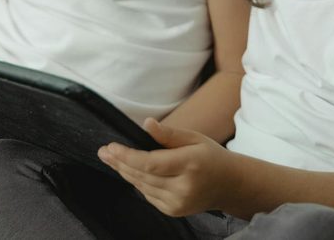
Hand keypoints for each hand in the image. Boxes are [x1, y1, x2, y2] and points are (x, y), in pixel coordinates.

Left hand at [98, 118, 233, 216]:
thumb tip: (147, 123)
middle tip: (103, 151)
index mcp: (190, 164)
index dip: (128, 156)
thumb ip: (169, 133)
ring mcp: (177, 203)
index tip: (111, 147)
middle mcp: (183, 187)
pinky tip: (129, 170)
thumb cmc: (210, 156)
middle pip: (143, 175)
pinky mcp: (173, 210)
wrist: (229, 185)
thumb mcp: (194, 138)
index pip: (151, 163)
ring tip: (111, 158)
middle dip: (120, 163)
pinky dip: (137, 181)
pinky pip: (147, 194)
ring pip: (142, 186)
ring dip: (125, 172)